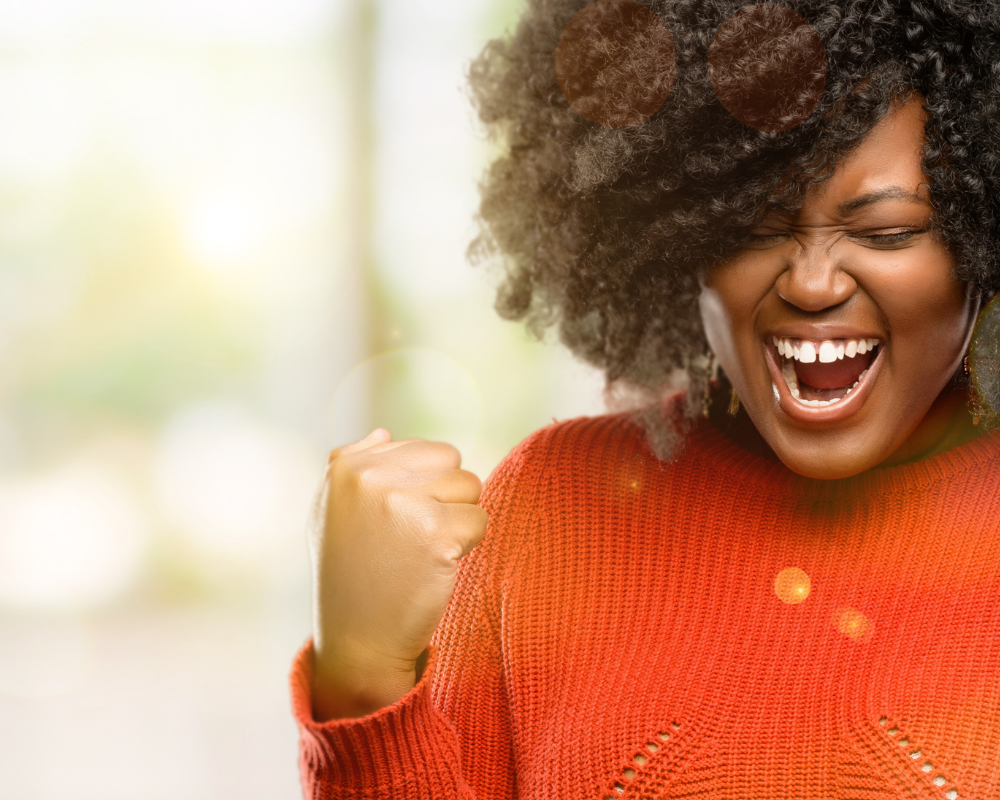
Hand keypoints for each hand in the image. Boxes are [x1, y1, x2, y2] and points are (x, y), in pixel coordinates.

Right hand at [309, 429, 486, 719]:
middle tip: (414, 540)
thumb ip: (352, 467)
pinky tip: (435, 568)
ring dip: (459, 521)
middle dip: (447, 499)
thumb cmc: (349, 576)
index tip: (396, 525)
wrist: (358, 642)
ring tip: (422, 552)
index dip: (425, 489)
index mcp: (347, 466)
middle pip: (453, 464)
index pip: (426, 451)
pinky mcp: (436, 533)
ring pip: (471, 488)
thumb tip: (384, 432)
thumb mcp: (331, 513)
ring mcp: (403, 503)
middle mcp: (370, 477)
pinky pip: (480, 521)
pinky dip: (468, 547)